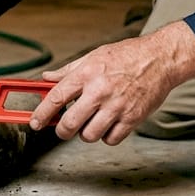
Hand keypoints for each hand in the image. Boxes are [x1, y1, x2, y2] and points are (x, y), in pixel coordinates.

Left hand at [29, 21, 194, 144]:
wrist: (160, 59)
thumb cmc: (127, 56)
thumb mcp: (93, 56)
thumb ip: (68, 71)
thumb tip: (46, 79)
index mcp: (87, 74)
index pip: (55, 99)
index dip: (41, 114)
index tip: (35, 122)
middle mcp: (100, 91)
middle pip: (69, 124)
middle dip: (61, 130)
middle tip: (62, 128)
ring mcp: (117, 106)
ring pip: (88, 135)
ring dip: (85, 133)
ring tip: (90, 123)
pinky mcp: (132, 118)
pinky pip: (111, 139)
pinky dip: (106, 136)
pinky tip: (108, 124)